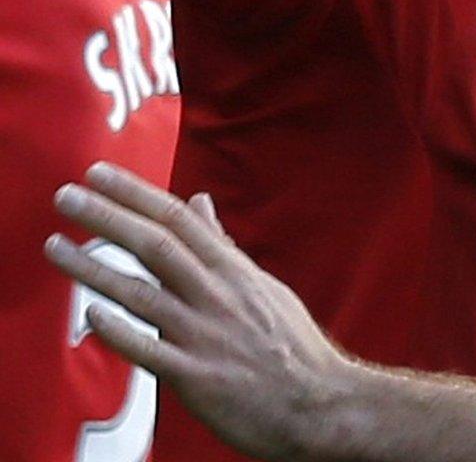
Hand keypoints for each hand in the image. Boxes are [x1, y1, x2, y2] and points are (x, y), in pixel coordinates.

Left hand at [45, 163, 356, 460]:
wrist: (319, 403)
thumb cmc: (291, 347)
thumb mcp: (262, 286)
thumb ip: (223, 248)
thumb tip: (200, 203)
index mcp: (234, 272)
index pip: (180, 219)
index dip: (137, 193)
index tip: (100, 173)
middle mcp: (217, 296)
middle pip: (156, 245)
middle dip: (107, 216)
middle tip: (67, 194)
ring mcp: (205, 335)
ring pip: (141, 293)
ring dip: (92, 268)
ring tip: (55, 246)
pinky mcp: (195, 376)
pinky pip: (149, 350)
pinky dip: (119, 332)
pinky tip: (92, 315)